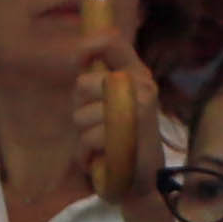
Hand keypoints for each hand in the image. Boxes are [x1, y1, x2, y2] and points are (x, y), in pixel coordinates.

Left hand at [71, 19, 159, 204]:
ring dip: (84, 135)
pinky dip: (87, 153)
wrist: (143, 181)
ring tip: (103, 144)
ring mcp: (139, 109)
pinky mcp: (130, 133)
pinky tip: (103, 157)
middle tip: (97, 123)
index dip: (88, 44)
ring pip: (82, 114)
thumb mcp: (112, 103)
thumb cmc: (122, 139)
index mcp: (138, 74)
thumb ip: (100, 81)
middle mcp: (143, 86)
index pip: (112, 40)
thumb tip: (80, 54)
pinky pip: (88, 137)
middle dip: (80, 107)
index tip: (79, 59)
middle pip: (83, 83)